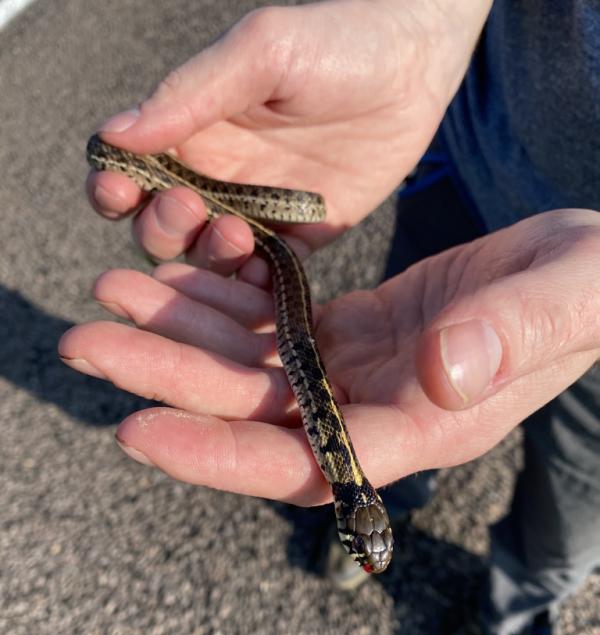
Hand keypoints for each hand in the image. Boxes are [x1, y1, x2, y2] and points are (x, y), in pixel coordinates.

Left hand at [60, 210, 599, 505]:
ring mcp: (362, 372)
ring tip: (115, 291)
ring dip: (182, 332)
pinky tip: (179, 270)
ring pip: (254, 366)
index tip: (136, 429)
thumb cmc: (588, 289)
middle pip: (256, 413)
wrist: (586, 270)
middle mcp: (380, 410)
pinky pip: (275, 324)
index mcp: (424, 426)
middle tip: (87, 342)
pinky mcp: (355, 331)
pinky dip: (225, 301)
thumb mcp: (567, 297)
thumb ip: (516, 335)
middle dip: (170, 380)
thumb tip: (442, 372)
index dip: (221, 454)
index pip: (308, 460)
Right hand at [86, 0, 491, 262]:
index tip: (118, 192)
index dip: (114, 189)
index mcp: (192, 129)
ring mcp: (258, 211)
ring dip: (208, 257)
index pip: (130, 171)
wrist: (415, 62)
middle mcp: (217, 176)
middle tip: (191, 206)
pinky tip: (262, 273)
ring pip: (207, 258)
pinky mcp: (301, 236)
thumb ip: (191, 93)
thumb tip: (114, 135)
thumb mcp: (260, 53)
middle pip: (160, 226)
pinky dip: (255, 285)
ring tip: (236, 233)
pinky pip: (265, 275)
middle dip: (162, 227)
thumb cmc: (336, 39)